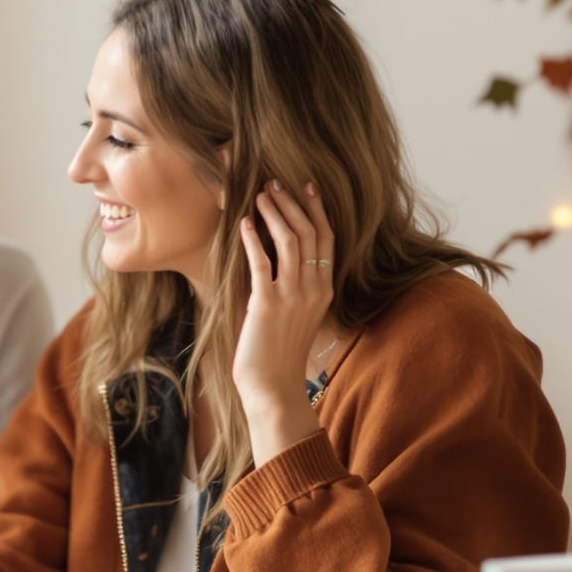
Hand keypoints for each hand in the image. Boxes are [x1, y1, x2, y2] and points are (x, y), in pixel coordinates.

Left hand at [232, 179, 335, 466]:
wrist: (274, 387)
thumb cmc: (279, 353)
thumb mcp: (297, 315)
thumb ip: (295, 287)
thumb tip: (275, 256)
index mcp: (324, 290)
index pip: (327, 239)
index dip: (316, 210)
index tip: (305, 187)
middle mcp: (314, 289)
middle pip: (310, 233)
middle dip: (292, 204)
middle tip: (274, 183)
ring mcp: (293, 296)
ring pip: (290, 242)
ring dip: (274, 214)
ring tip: (260, 195)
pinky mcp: (268, 304)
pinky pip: (262, 263)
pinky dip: (253, 239)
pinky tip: (244, 223)